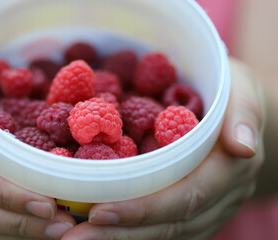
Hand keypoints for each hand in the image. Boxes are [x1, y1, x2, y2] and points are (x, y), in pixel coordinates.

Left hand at [61, 58, 264, 239]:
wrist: (236, 116)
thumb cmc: (229, 96)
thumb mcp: (240, 92)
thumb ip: (243, 113)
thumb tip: (244, 146)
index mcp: (228, 169)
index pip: (185, 197)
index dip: (143, 208)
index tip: (98, 213)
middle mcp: (219, 197)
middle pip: (169, 224)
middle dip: (121, 232)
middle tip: (73, 237)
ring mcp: (207, 208)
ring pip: (165, 233)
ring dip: (120, 237)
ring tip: (76, 237)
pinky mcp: (193, 209)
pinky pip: (163, 228)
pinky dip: (131, 230)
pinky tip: (100, 230)